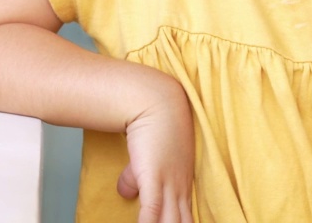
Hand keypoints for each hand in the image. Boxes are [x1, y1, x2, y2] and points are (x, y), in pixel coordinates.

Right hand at [117, 90, 195, 222]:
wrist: (155, 101)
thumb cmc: (155, 126)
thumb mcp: (147, 159)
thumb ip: (137, 177)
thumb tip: (126, 192)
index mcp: (182, 186)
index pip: (185, 220)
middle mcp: (181, 190)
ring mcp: (170, 186)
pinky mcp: (155, 180)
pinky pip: (152, 214)